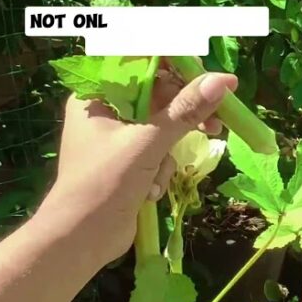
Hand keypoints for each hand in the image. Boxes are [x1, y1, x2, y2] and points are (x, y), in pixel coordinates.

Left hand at [36, 67, 237, 265]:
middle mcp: (105, 110)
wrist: (78, 240)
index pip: (141, 60)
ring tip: (162, 173)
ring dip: (168, 153)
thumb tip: (223, 80)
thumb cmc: (103, 183)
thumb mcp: (147, 144)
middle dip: (184, 115)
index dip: (176, 64)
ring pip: (162, 127)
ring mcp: (116, 138)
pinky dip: (159, 170)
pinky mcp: (127, 163)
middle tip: (215, 123)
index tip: (207, 75)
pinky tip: (150, 191)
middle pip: (158, 95)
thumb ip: (185, 111)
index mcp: (98, 94)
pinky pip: (157, 152)